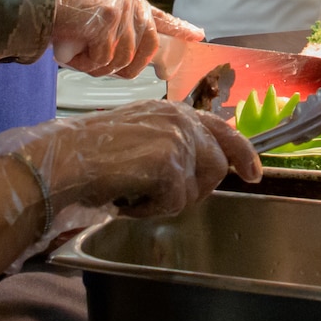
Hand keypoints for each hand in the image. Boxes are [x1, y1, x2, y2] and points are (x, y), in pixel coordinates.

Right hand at [15, 100, 262, 217]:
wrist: (65, 158)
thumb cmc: (90, 153)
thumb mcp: (138, 136)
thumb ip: (170, 143)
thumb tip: (197, 169)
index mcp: (173, 112)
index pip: (222, 130)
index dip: (242, 153)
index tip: (254, 174)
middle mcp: (181, 120)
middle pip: (217, 166)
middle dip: (194, 189)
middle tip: (157, 195)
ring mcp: (177, 140)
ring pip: (198, 188)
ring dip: (169, 200)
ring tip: (136, 191)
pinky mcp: (169, 164)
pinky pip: (174, 203)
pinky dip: (149, 209)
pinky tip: (127, 196)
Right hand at [51, 0, 203, 78]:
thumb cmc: (61, 9)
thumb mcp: (95, 12)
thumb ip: (117, 28)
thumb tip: (131, 61)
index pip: (159, 16)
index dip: (179, 28)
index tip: (198, 36)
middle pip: (147, 46)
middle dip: (129, 68)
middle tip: (104, 70)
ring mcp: (120, 8)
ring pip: (123, 57)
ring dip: (99, 67)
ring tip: (79, 59)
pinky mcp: (106, 19)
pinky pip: (104, 58)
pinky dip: (86, 64)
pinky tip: (71, 55)